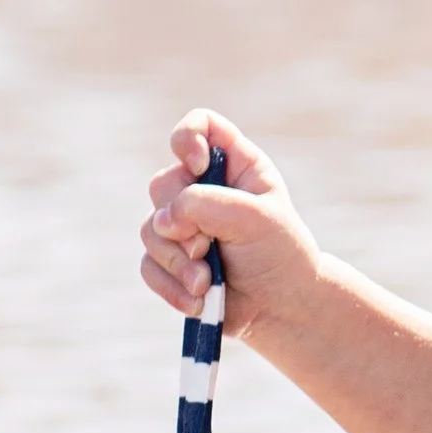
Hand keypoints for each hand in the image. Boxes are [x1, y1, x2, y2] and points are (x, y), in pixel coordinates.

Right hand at [139, 112, 317, 350]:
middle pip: (163, 184)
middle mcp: (203, 188)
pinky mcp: (171, 260)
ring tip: (205, 283)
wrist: (283, 306)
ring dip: (177, 262)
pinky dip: (169, 286)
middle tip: (207, 247)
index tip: (198, 166)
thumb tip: (162, 220)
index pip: (198, 126)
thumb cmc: (279, 253)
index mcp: (233, 165)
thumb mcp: (255, 220)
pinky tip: (197, 301)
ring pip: (151, 229)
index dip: (188, 138)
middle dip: (181, 223)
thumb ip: (207, 206)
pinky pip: (149, 265)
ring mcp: (183, 224)